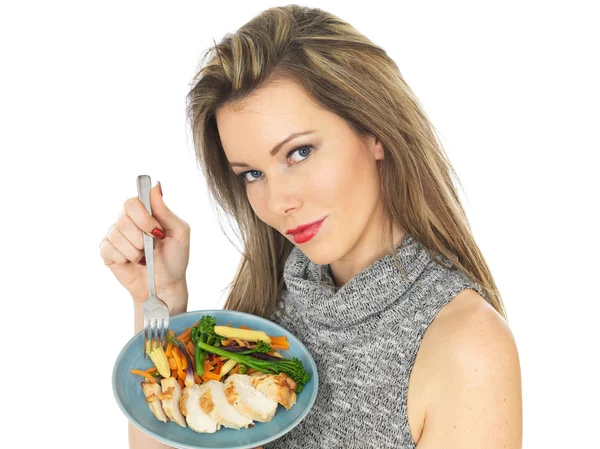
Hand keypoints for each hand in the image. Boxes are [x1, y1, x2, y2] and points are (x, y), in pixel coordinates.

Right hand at [99, 182, 189, 308]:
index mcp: (145, 213)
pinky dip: (123, 258)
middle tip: (151, 247)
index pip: (133, 201)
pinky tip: (131, 262)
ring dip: (134, 251)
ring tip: (143, 258)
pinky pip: (107, 248)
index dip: (143, 217)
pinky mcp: (107, 251)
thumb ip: (166, 211)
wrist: (165, 285)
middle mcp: (128, 221)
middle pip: (123, 218)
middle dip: (140, 237)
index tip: (156, 231)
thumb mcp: (179, 233)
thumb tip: (155, 187)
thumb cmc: (175, 258)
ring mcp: (116, 235)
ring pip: (115, 234)